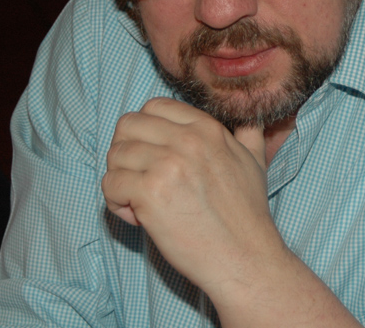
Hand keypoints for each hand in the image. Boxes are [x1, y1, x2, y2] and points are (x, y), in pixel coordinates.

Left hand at [101, 97, 282, 295]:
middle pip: (127, 125)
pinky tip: (138, 218)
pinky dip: (116, 203)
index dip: (144, 130)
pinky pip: (110, 184)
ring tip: (139, 202)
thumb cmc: (247, 215)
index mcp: (207, 128)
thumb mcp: (254, 163)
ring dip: (120, 179)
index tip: (152, 155)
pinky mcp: (150, 193)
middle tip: (138, 177)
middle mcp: (186, 140)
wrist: (244, 257)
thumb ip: (248, 134)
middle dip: (125, 151)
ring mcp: (167, 165)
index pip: (154, 106)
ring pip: (115, 155)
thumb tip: (251, 117)